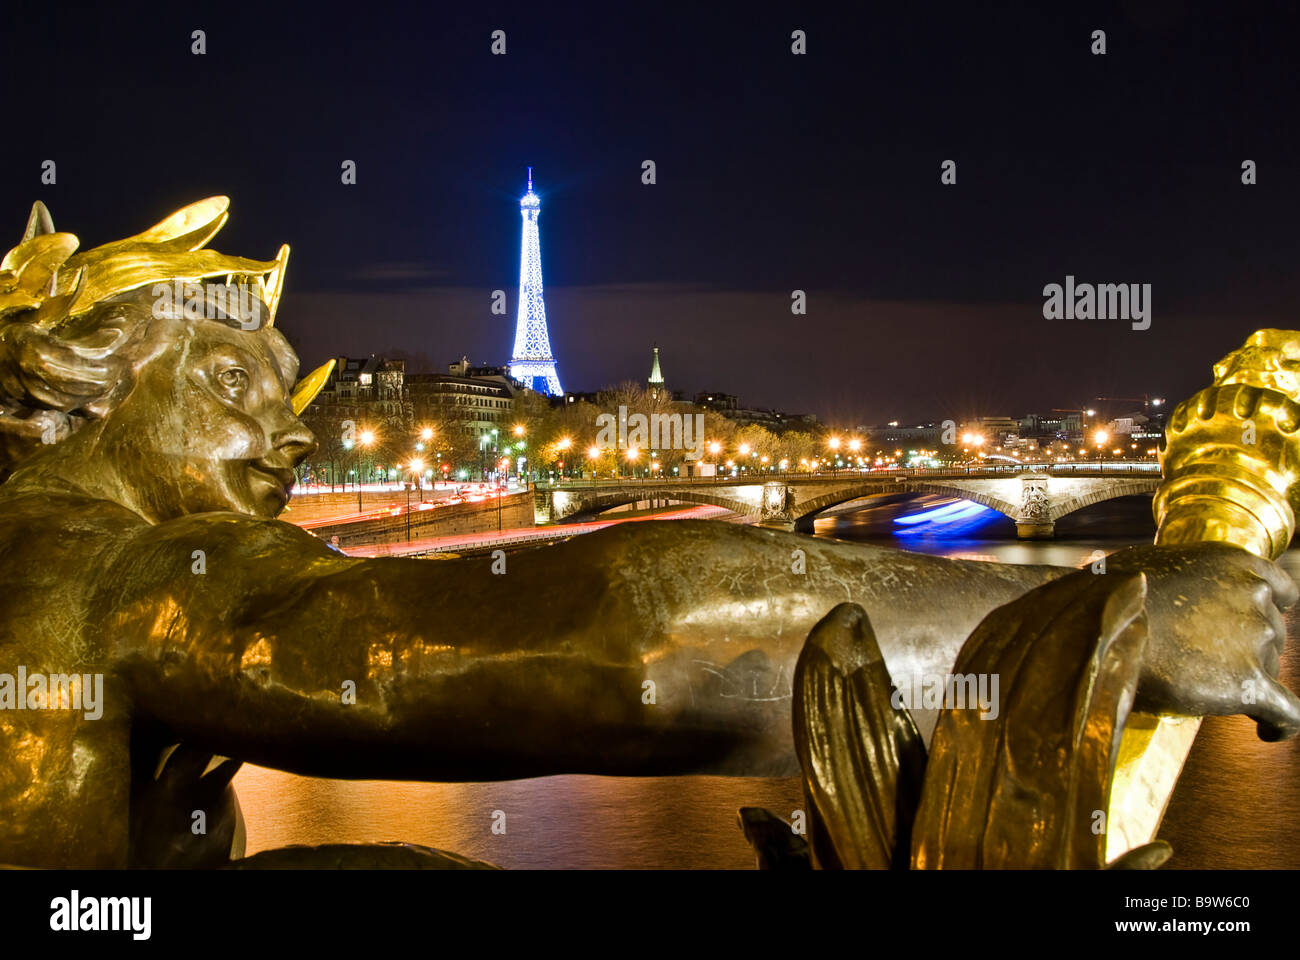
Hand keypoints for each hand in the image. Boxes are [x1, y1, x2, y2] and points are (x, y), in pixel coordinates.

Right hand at [1107, 542, 1299, 740]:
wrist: (1099, 626)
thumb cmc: (1111, 597)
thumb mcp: (1158, 569)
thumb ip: (1183, 581)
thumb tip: (1172, 600)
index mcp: (1236, 563)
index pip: (1281, 590)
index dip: (1267, 611)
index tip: (1251, 627)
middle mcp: (1256, 595)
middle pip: (1273, 633)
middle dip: (1248, 648)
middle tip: (1208, 663)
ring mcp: (1257, 637)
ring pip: (1271, 668)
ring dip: (1247, 679)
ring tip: (1208, 691)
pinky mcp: (1251, 682)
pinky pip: (1287, 713)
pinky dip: (1281, 725)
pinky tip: (1268, 733)